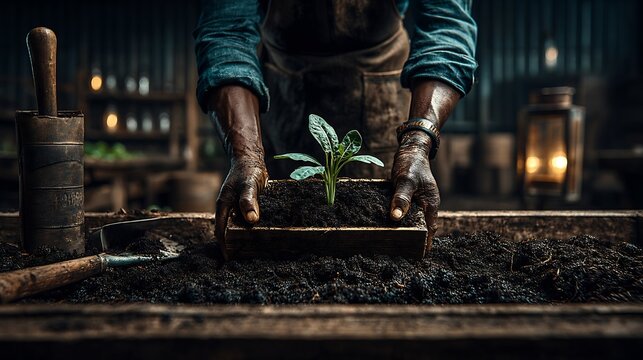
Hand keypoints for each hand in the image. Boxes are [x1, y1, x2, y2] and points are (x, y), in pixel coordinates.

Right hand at [215, 155, 267, 255]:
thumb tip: (251, 219)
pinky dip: (247, 231)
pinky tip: (257, 237)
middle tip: (242, 260)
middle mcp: (227, 209)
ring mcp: (234, 208)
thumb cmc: (248, 171)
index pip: (221, 231)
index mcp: (223, 206)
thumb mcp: (249, 185)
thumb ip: (249, 200)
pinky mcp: (242, 207)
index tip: (229, 259)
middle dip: (232, 246)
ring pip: (235, 228)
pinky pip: (243, 222)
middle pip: (227, 232)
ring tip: (250, 253)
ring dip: (240, 239)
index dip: (224, 246)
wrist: (251, 161)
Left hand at [389, 131, 439, 248]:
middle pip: (423, 229)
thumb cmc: (410, 164)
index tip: (418, 258)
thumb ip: (401, 198)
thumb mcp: (405, 181)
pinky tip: (391, 227)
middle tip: (403, 256)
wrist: (411, 149)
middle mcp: (427, 206)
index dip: (424, 244)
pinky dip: (402, 221)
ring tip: (396, 246)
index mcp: (430, 204)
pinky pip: (408, 214)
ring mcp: (419, 202)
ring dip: (408, 232)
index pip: (429, 230)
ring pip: (415, 222)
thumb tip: (396, 218)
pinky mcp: (411, 198)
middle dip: (416, 242)